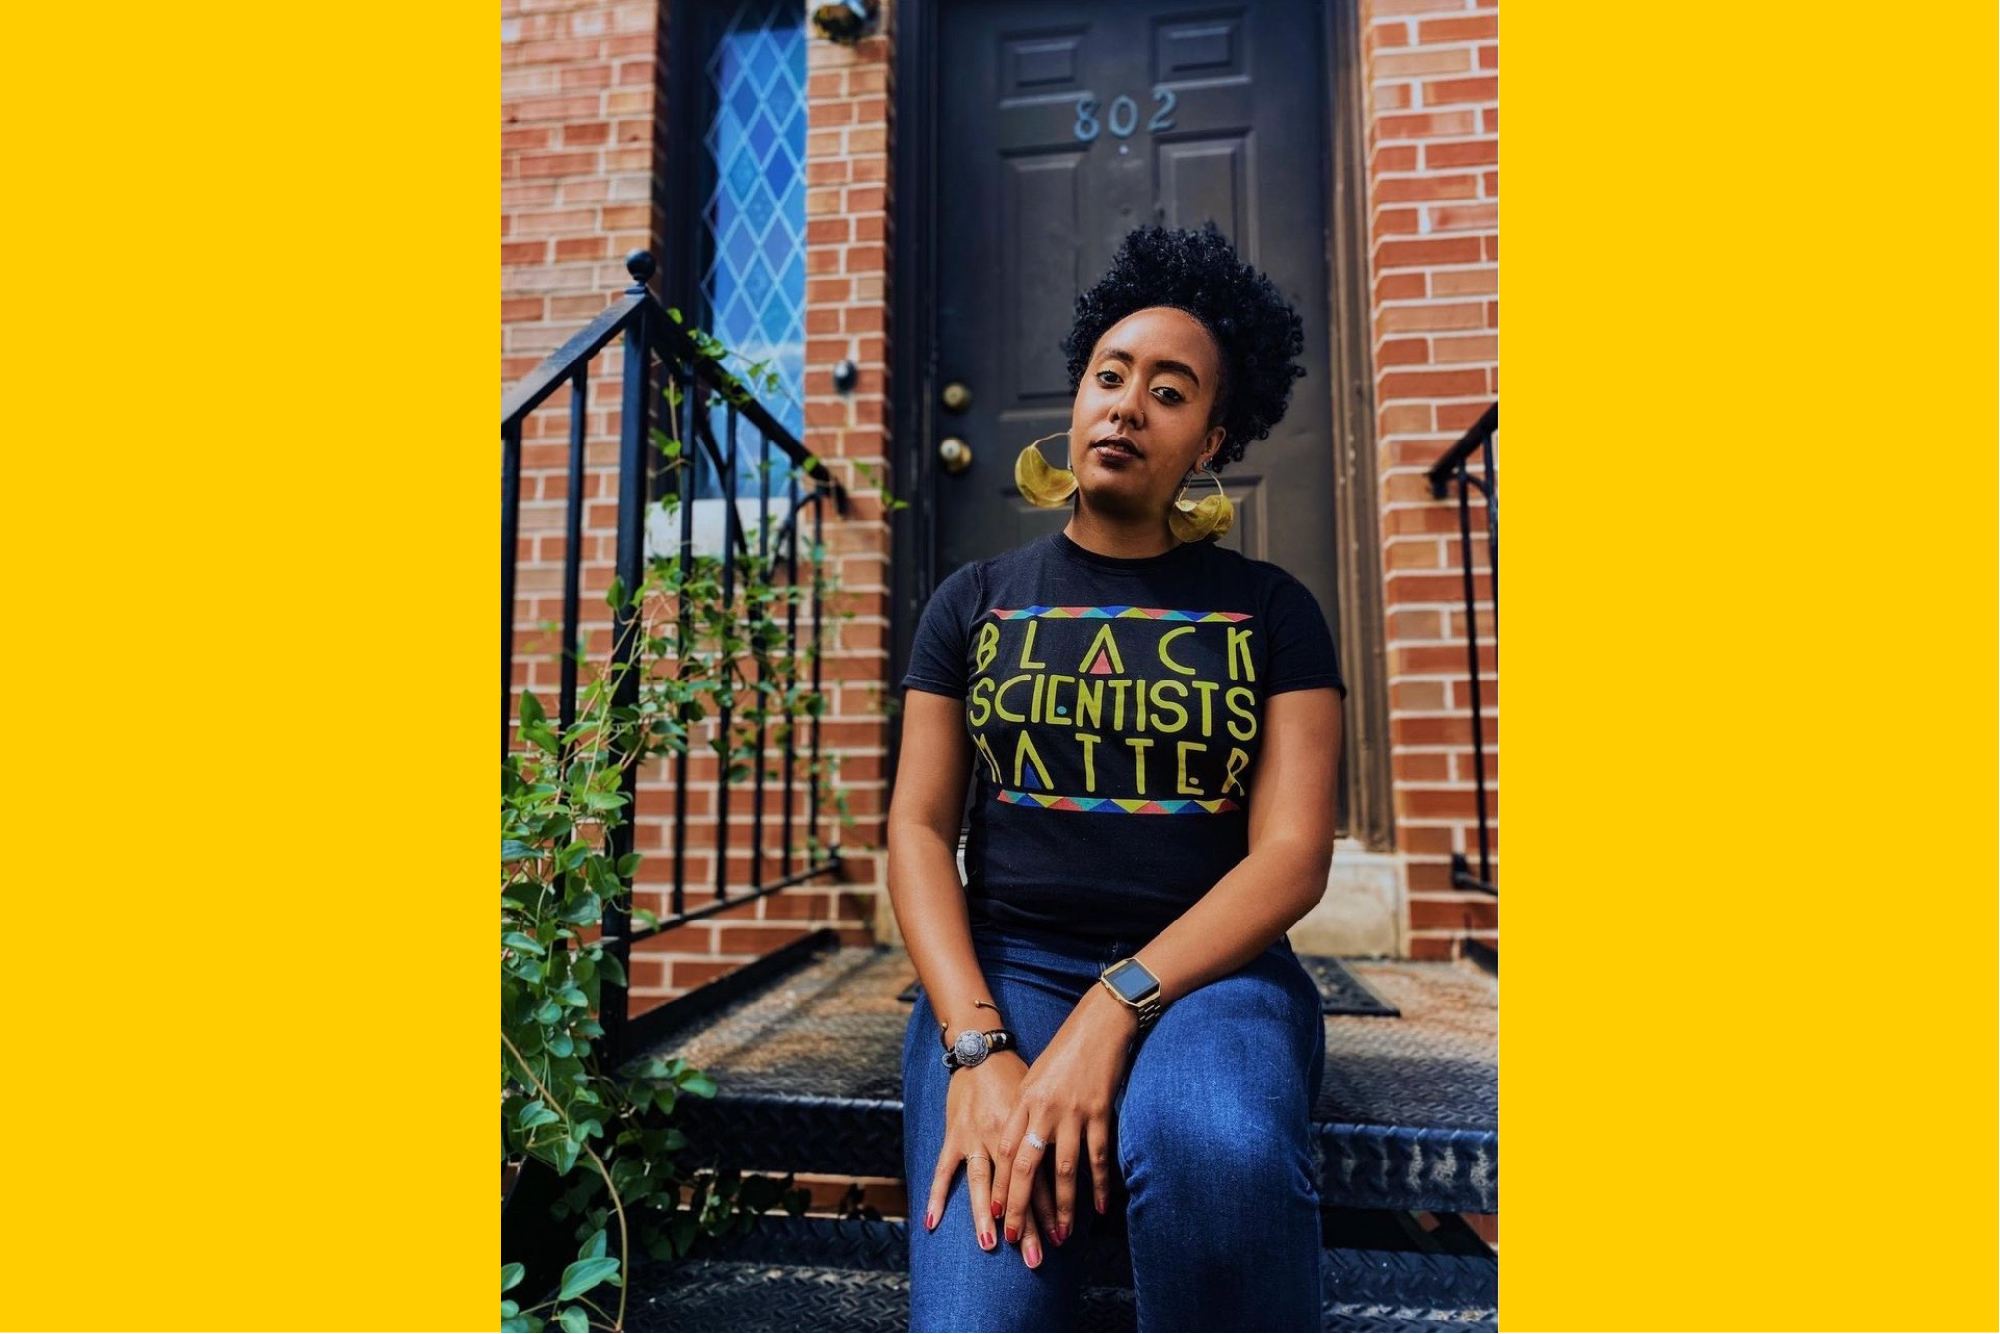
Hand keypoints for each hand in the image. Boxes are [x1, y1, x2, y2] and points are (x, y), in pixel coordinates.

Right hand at [921, 1051, 1059, 1265]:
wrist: (986, 1051)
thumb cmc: (1019, 1081)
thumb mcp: (1042, 1106)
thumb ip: (1052, 1137)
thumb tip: (1074, 1168)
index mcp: (1030, 1131)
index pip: (1043, 1178)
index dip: (1051, 1210)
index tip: (1060, 1238)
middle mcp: (1004, 1136)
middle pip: (1016, 1187)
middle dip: (1025, 1224)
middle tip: (1033, 1259)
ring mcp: (976, 1136)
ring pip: (981, 1181)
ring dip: (984, 1215)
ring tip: (990, 1244)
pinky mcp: (954, 1133)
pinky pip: (943, 1168)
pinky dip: (936, 1194)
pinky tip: (932, 1221)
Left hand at [993, 986, 1136, 1250]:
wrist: (1098, 1023)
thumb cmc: (1064, 1050)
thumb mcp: (1034, 1077)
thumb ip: (1025, 1110)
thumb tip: (1016, 1144)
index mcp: (1023, 1101)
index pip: (1004, 1152)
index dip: (998, 1184)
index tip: (993, 1213)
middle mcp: (1043, 1111)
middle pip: (1024, 1168)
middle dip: (1018, 1207)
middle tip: (1015, 1239)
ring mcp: (1073, 1113)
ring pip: (1062, 1171)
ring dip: (1060, 1208)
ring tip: (1059, 1236)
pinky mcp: (1100, 1113)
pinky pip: (1098, 1157)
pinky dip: (1099, 1186)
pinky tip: (1100, 1209)